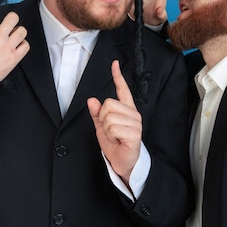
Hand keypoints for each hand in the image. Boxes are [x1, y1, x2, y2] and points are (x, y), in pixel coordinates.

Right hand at [0, 12, 29, 102]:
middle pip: (13, 18)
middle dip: (10, 19)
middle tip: (8, 24)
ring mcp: (7, 48)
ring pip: (22, 31)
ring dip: (18, 32)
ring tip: (12, 36)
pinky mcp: (13, 59)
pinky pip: (26, 46)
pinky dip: (23, 45)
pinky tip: (16, 46)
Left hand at [88, 60, 141, 185]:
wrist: (123, 163)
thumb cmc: (115, 144)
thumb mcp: (102, 127)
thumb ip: (97, 114)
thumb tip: (91, 100)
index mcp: (126, 110)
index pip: (122, 89)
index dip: (118, 76)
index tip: (115, 63)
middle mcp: (133, 113)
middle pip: (108, 103)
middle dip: (103, 118)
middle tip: (110, 130)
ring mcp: (135, 123)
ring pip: (109, 116)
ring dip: (106, 129)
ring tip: (115, 137)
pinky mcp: (134, 133)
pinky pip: (112, 127)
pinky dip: (110, 136)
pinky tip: (118, 141)